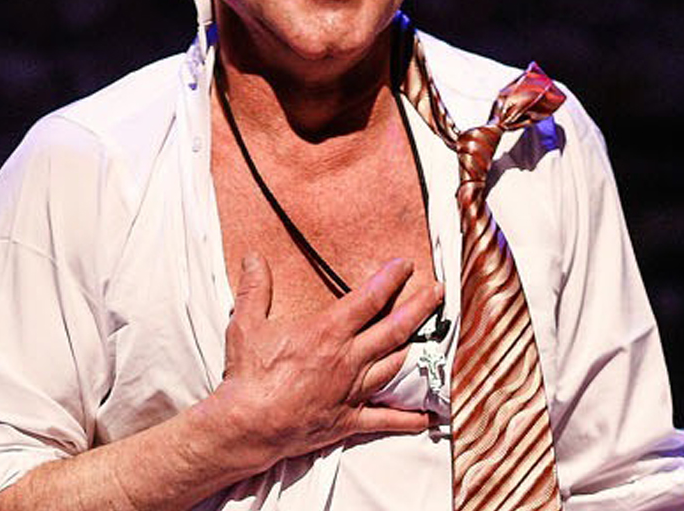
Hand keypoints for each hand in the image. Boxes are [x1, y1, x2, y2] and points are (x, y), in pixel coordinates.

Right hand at [206, 252, 443, 468]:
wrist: (248, 425)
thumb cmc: (248, 376)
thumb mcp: (246, 324)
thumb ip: (255, 288)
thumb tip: (253, 257)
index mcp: (327, 333)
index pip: (368, 299)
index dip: (390, 279)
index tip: (405, 265)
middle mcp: (348, 359)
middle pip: (394, 329)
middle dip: (419, 308)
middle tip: (438, 293)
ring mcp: (352, 391)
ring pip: (395, 367)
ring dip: (417, 350)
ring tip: (433, 339)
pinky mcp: (349, 420)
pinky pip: (385, 419)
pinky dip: (408, 418)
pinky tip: (426, 416)